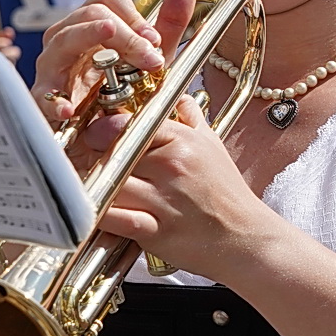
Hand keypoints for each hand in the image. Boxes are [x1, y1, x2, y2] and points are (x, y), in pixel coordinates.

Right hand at [32, 0, 185, 181]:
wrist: (108, 144)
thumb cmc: (124, 97)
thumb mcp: (153, 61)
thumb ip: (170, 25)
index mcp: (93, 29)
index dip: (133, 14)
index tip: (154, 41)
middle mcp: (69, 43)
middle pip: (88, 13)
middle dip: (124, 32)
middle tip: (151, 57)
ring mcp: (52, 70)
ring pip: (62, 39)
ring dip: (94, 43)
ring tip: (118, 57)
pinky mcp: (43, 104)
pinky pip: (41, 95)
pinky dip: (54, 101)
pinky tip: (70, 109)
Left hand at [73, 94, 273, 276]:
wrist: (245, 237)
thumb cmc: (228, 195)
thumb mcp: (214, 146)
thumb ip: (192, 119)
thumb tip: (181, 98)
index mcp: (184, 142)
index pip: (132, 123)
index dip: (106, 128)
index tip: (96, 135)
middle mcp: (172, 166)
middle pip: (114, 152)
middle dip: (96, 157)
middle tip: (90, 162)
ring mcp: (162, 198)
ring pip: (109, 182)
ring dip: (94, 184)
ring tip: (92, 186)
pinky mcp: (154, 230)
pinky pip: (113, 217)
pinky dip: (99, 214)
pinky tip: (96, 211)